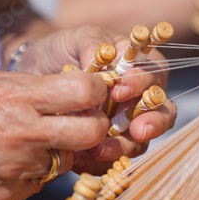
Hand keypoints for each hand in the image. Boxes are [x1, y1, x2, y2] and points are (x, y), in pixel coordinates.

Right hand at [0, 67, 108, 199]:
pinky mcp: (10, 195)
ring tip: (34, 138)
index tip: (94, 90)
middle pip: (91, 132)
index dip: (97, 90)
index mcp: (15, 98)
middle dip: (95, 124)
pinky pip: (42, 180)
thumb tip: (68, 86)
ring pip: (68, 159)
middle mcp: (22, 135)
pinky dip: (37, 169)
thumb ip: (31, 84)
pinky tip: (13, 159)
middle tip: (84, 118)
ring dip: (62, 148)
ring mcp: (17, 170)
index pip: (83, 93)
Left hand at [17, 25, 176, 174]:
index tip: (118, 90)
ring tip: (99, 150)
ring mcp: (124, 123)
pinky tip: (81, 159)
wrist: (37, 70)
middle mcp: (139, 98)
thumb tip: (102, 63)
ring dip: (123, 147)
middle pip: (160, 114)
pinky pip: (113, 158)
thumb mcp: (80, 37)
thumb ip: (94, 45)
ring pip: (138, 142)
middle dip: (152, 124)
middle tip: (137, 131)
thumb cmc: (65, 48)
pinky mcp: (106, 142)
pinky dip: (100, 162)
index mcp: (142, 67)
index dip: (140, 86)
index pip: (154, 77)